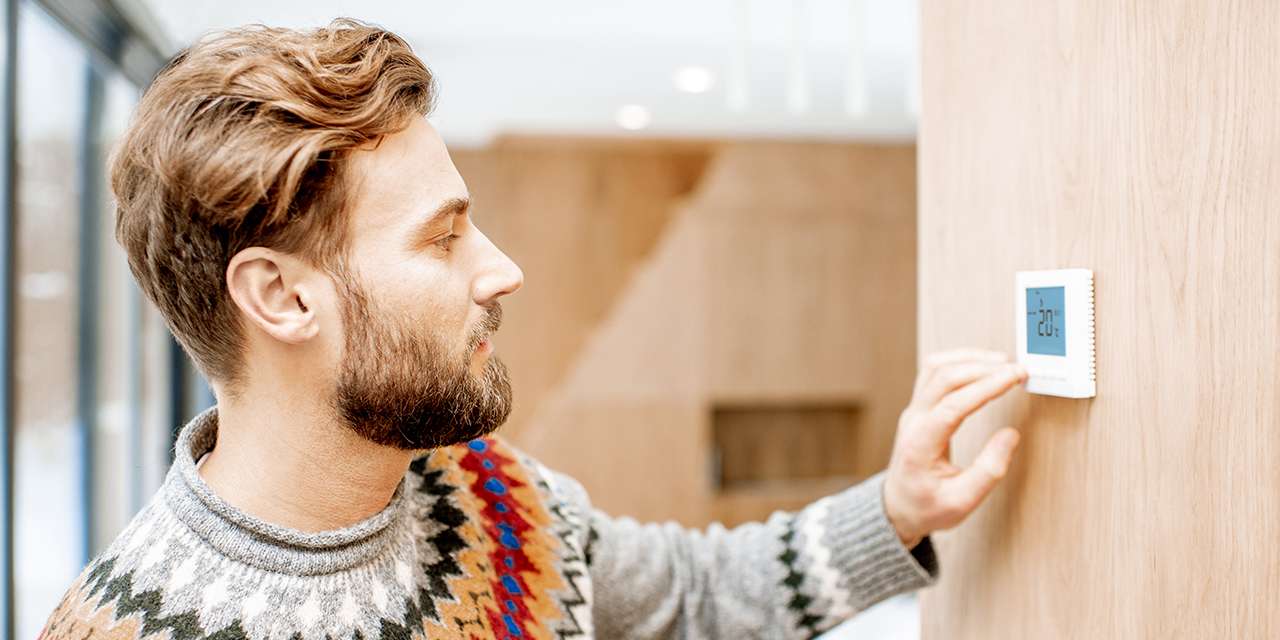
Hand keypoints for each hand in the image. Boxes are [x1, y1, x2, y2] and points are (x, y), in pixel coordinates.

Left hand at [883, 349, 1027, 548]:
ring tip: (1003, 363)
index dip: (986, 387)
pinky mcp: (918, 407)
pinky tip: (981, 365)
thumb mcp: (962, 502)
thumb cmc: (927, 507)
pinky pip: (933, 373)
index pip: (953, 404)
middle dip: (983, 368)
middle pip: (943, 378)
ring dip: (969, 359)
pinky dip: (959, 362)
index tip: (1015, 376)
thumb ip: (989, 471)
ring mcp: (912, 411)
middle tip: (1018, 369)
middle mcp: (912, 421)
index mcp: (920, 445)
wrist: (898, 507)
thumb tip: (1011, 435)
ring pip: (934, 368)